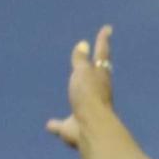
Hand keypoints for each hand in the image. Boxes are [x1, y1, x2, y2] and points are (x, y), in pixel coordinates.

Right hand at [45, 25, 114, 148]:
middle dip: (94, 71)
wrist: (90, 128)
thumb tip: (84, 45)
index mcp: (99, 78)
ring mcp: (85, 113)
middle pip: (95, 80)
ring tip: (73, 95)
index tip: (108, 29)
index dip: (103, 40)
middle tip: (95, 61)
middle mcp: (95, 95)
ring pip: (81, 103)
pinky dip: (57, 125)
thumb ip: (81, 60)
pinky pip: (63, 126)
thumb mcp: (83, 72)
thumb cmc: (88, 95)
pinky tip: (50, 126)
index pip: (101, 54)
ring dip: (78, 98)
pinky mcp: (73, 130)